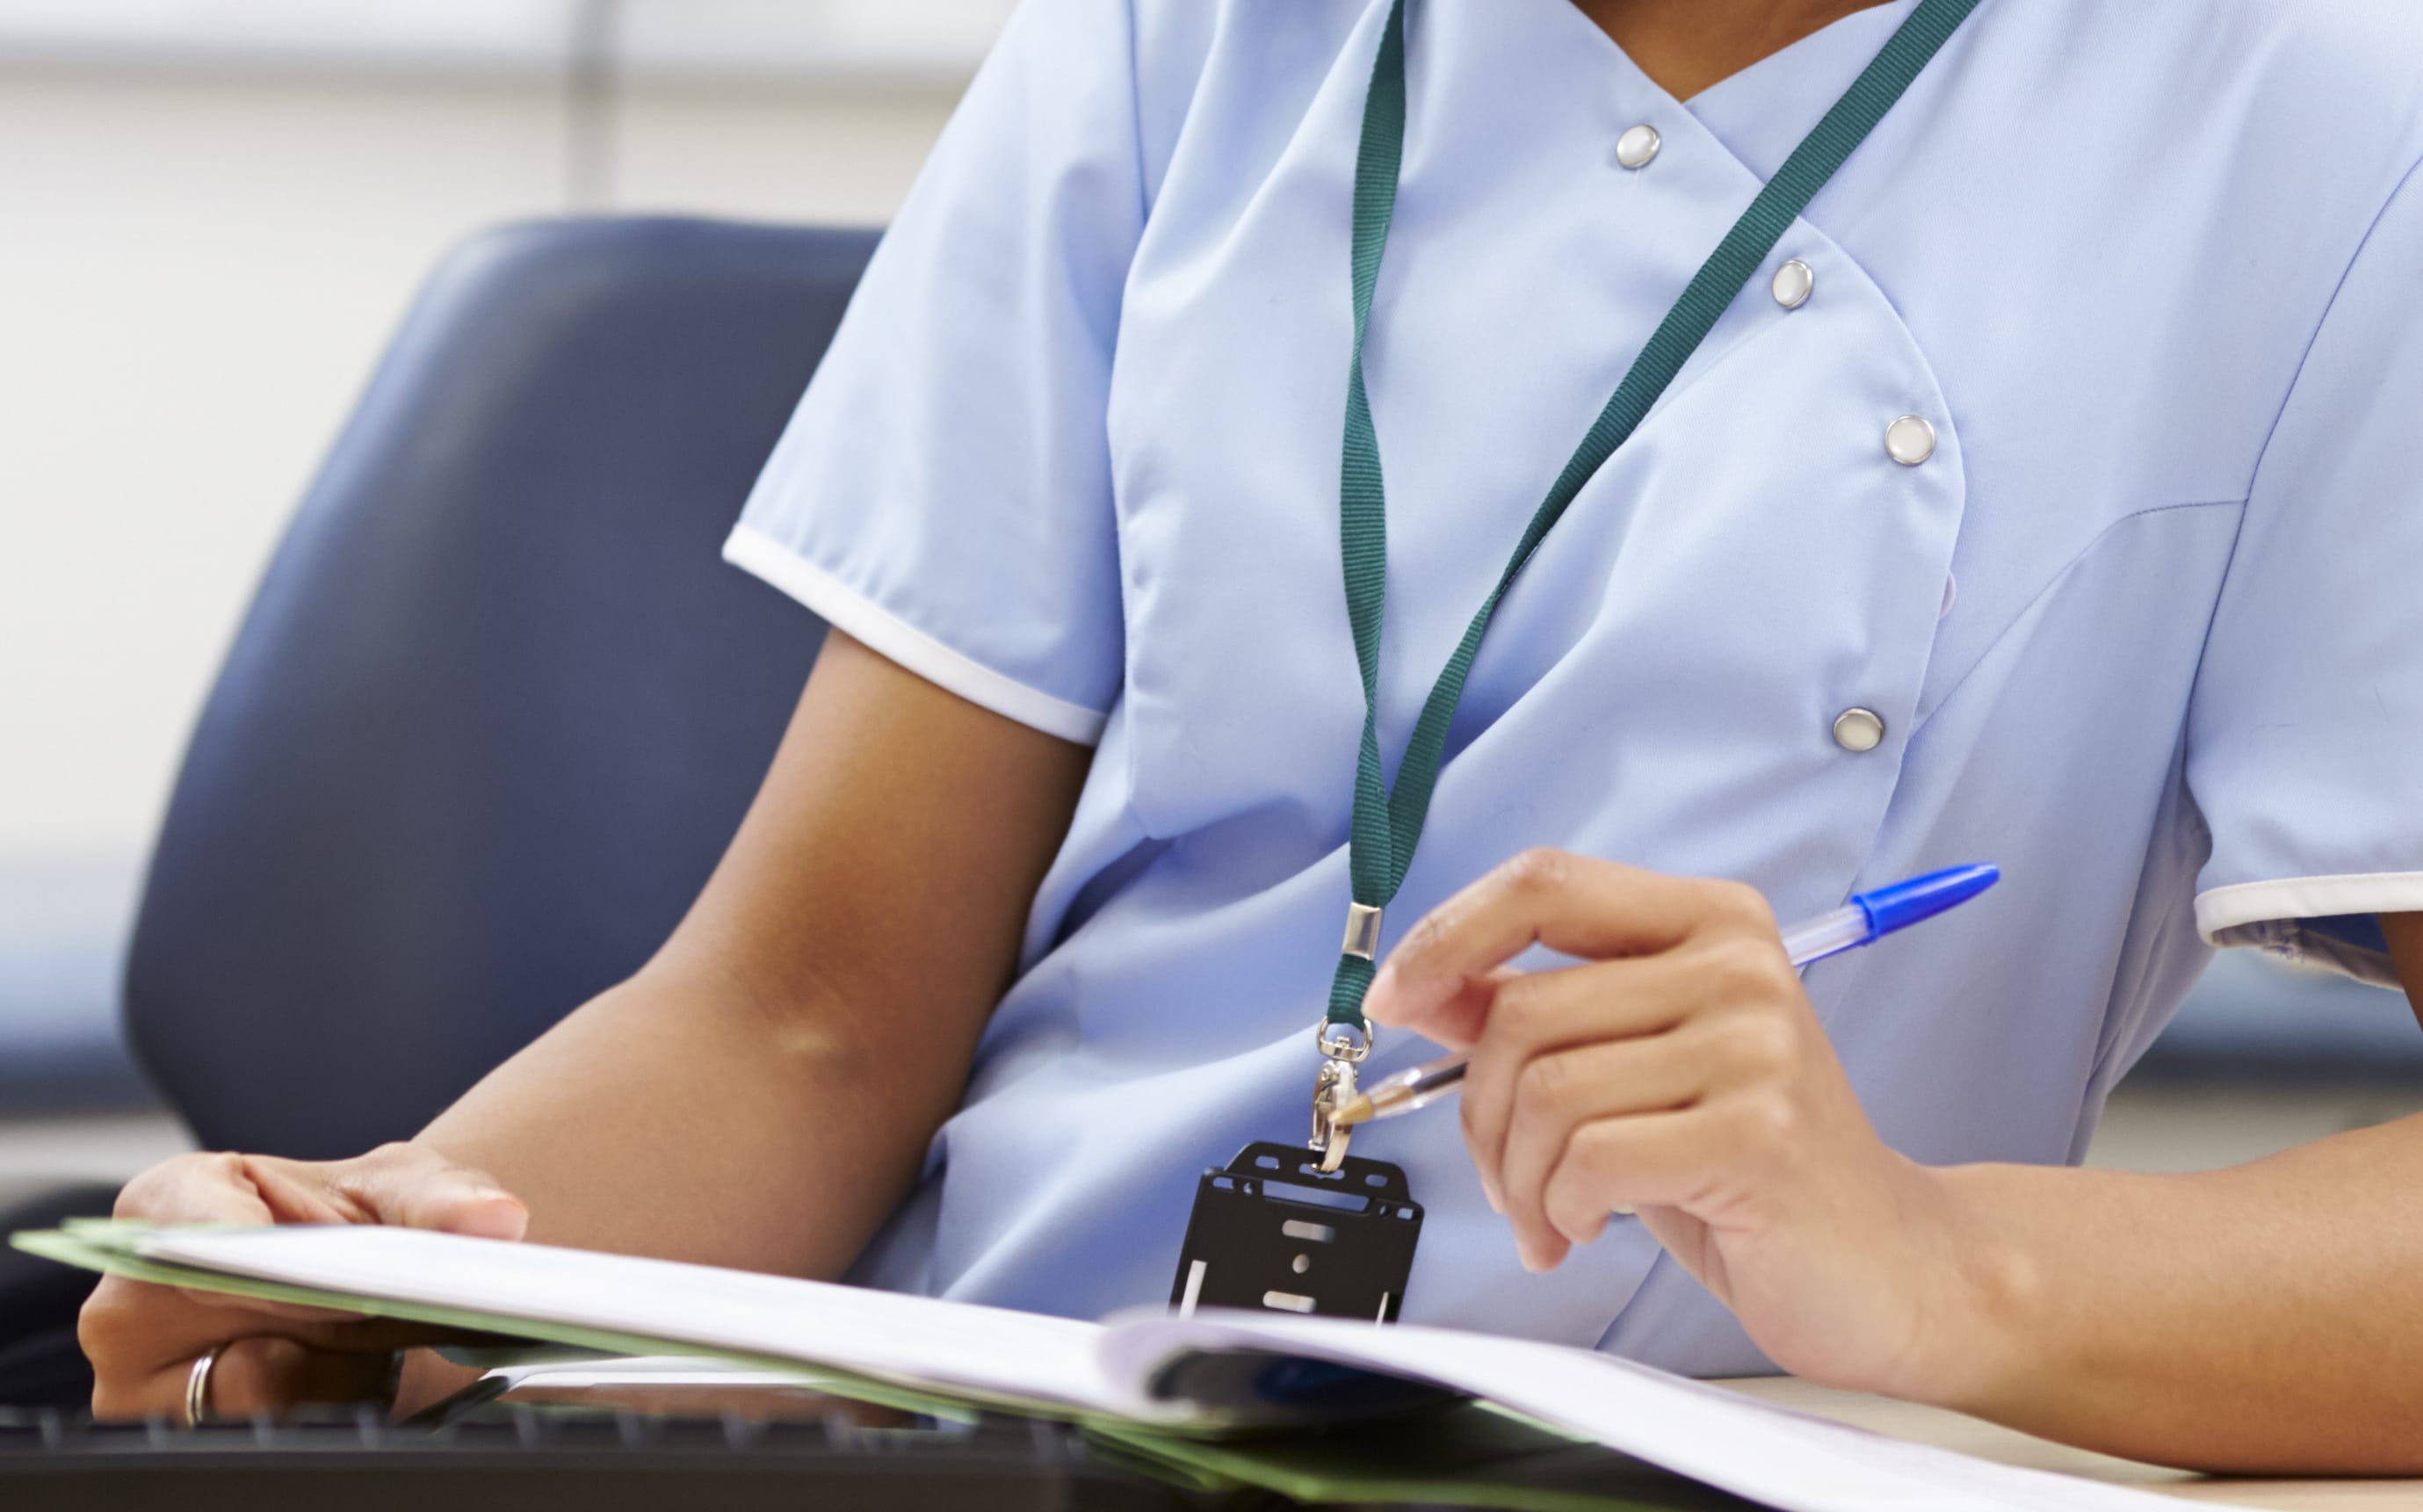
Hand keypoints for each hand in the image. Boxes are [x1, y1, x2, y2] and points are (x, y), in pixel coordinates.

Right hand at [80, 1142, 526, 1420]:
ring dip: (338, 1372)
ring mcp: (145, 1384)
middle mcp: (132, 1302)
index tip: (312, 1267)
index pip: (186, 1226)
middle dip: (325, 1316)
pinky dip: (334, 1407)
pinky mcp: (183, 1434)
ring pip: (257, 1395)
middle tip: (388, 1304)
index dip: (249, 1249)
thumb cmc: (351, 1221)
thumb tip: (496, 1218)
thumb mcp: (401, 1191)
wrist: (351, 1279)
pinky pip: (271, 1432)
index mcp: (168, 1206)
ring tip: (372, 1338)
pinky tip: (360, 1377)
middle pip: (226, 1319)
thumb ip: (445, 1198)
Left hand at [1362, 850, 1997, 1396]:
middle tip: (1505, 1179)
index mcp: (1708, 919)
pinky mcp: (1757, 1134)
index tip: (1397, 999)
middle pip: (1521, 1011)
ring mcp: (1755, 1045)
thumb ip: (1541, 1012)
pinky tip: (1583, 1232)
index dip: (1448, 936)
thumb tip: (1424, 988)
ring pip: (1543, 1093)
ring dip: (1517, 1179)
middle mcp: (1738, 964)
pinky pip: (1589, 1161)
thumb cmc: (1746, 1166)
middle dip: (1477, 1115)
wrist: (1887, 1263)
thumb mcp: (1634, 1066)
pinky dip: (1560, 1211)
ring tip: (1548, 1217)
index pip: (1543, 883)